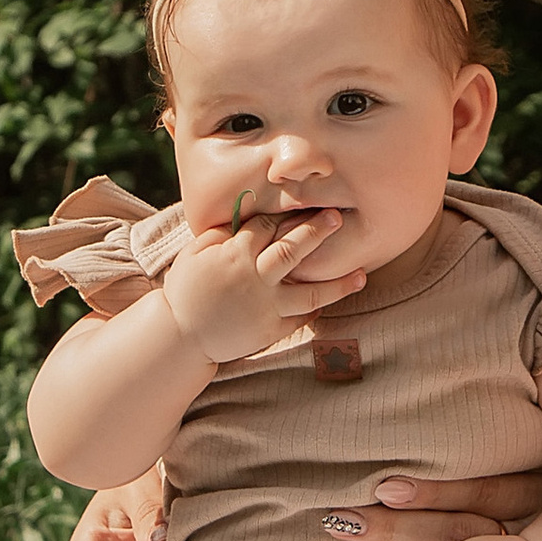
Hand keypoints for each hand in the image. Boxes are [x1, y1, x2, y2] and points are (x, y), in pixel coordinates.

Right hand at [160, 204, 365, 365]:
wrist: (180, 335)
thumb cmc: (186, 291)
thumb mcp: (194, 254)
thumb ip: (220, 235)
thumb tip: (241, 217)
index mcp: (234, 255)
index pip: (267, 228)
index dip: (287, 216)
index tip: (307, 204)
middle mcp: (254, 279)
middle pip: (293, 250)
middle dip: (317, 232)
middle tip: (339, 218)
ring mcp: (265, 307)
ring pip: (309, 291)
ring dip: (337, 283)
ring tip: (361, 274)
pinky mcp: (270, 330)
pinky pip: (300, 317)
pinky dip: (317, 308)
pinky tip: (335, 299)